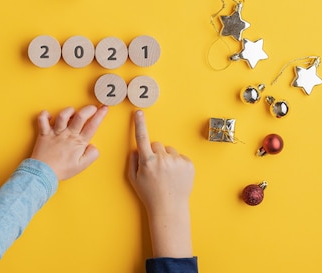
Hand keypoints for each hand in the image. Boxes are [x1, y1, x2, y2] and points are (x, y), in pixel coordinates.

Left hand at [31, 105, 107, 180]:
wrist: (44, 173)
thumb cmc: (62, 170)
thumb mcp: (82, 166)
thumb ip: (92, 155)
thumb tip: (93, 145)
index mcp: (78, 142)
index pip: (92, 126)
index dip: (100, 115)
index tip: (104, 108)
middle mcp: (68, 135)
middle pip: (80, 116)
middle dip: (89, 109)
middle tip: (93, 107)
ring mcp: (56, 133)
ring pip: (63, 115)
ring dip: (69, 110)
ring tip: (72, 111)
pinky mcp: (44, 133)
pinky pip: (42, 120)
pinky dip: (44, 115)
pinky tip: (49, 115)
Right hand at [128, 110, 193, 257]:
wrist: (169, 208)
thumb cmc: (149, 194)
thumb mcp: (134, 179)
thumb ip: (133, 161)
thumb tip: (137, 148)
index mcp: (147, 161)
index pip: (142, 138)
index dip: (139, 124)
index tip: (139, 113)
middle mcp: (162, 159)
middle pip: (156, 145)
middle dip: (155, 153)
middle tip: (155, 169)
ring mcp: (176, 161)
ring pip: (169, 150)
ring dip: (167, 158)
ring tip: (167, 175)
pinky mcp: (188, 164)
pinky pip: (180, 157)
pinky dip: (177, 163)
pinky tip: (175, 176)